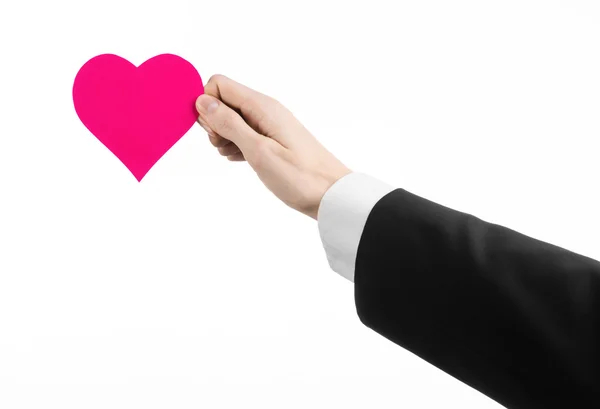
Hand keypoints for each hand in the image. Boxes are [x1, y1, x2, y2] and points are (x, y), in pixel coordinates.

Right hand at [195, 75, 351, 219]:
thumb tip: (202, 100)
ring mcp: (269, 124)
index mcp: (262, 106)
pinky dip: (237, 146)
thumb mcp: (258, 151)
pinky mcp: (271, 139)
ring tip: (239, 156)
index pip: (219, 84)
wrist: (331, 195)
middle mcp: (265, 109)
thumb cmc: (299, 176)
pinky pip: (243, 134)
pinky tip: (244, 160)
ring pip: (231, 120)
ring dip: (224, 138)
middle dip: (214, 124)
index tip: (215, 133)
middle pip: (223, 101)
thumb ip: (229, 124)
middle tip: (227, 147)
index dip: (207, 106)